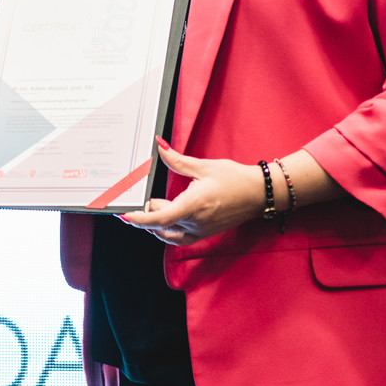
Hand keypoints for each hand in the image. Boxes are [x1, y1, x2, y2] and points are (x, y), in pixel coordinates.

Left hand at [121, 143, 263, 245]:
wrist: (259, 193)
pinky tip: (167, 217)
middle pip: (161, 224)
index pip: (160, 218)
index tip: (126, 216)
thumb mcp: (204, 166)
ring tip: (158, 203)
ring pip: (169, 233)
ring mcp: (201, 230)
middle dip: (148, 212)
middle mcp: (196, 222)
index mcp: (194, 205)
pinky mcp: (205, 233)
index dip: (140, 219)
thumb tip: (159, 147)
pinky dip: (168, 231)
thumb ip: (177, 160)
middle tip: (145, 197)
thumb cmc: (235, 179)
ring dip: (158, 222)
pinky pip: (180, 238)